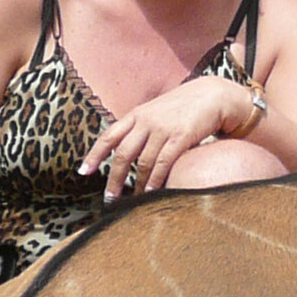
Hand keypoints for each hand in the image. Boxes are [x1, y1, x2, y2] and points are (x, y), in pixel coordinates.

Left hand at [81, 77, 254, 198]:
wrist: (213, 95)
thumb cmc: (185, 106)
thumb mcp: (157, 111)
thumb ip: (142, 128)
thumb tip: (128, 151)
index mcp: (137, 114)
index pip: (109, 136)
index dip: (94, 155)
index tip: (83, 172)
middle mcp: (146, 121)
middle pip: (123, 154)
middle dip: (114, 178)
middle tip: (110, 197)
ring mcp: (163, 128)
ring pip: (142, 162)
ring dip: (138, 184)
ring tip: (135, 200)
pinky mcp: (181, 136)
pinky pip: (163, 163)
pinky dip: (156, 180)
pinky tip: (153, 192)